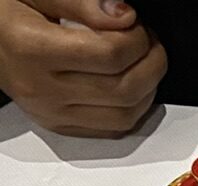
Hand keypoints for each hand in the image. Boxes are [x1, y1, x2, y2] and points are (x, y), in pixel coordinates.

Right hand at [0, 0, 163, 137]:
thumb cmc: (5, 15)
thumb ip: (79, 3)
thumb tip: (124, 16)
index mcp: (31, 49)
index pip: (109, 55)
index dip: (136, 38)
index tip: (135, 24)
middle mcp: (40, 88)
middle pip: (124, 90)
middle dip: (151, 63)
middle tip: (147, 41)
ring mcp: (50, 112)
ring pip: (125, 116)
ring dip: (148, 89)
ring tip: (141, 61)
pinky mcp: (58, 125)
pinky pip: (112, 129)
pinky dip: (133, 109)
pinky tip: (131, 84)